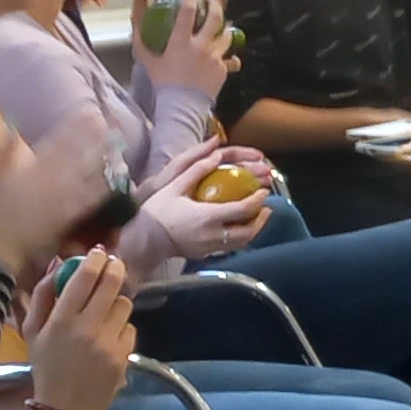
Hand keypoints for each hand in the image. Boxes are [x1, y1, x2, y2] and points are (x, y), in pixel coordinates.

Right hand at [0, 115, 125, 273]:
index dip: (75, 126)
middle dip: (93, 137)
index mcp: (30, 167)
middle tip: (111, 123)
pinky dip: (101, 190)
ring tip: (117, 145)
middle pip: (76, 154)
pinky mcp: (67, 217)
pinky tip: (115, 181)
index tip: (90, 113)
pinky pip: (88, 201)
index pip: (57, 141)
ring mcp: (60, 198)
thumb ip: (4, 152)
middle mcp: (49, 178)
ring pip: (85, 173)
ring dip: (102, 158)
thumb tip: (12, 128)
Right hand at [21, 249, 133, 409]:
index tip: (98, 253)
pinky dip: (121, 328)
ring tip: (107, 310)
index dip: (95, 259)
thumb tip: (58, 265)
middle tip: (113, 265)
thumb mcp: (32, 332)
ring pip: (124, 305)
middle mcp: (87, 328)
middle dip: (115, 269)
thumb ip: (42, 295)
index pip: (84, 277)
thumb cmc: (46, 366)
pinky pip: (130, 328)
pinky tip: (110, 336)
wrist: (64, 409)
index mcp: (61, 320)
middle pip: (112, 284)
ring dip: (116, 302)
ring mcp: (108, 343)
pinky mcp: (124, 356)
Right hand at [132, 139, 270, 260]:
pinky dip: (240, 237)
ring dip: (254, 230)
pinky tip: (238, 227)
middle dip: (261, 219)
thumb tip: (216, 154)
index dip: (257, 200)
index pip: (243, 210)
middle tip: (267, 206)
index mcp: (207, 216)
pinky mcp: (205, 255)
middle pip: (248, 231)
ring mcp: (210, 248)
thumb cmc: (156, 212)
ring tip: (257, 217)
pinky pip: (230, 247)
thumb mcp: (174, 186)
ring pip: (242, 243)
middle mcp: (212, 235)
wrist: (143, 240)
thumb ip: (197, 170)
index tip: (264, 191)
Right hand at [133, 0, 230, 99]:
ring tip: (221, 23)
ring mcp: (214, 57)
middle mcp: (200, 46)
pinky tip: (221, 49)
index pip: (188, 11)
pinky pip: (227, 55)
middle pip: (215, 17)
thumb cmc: (162, 83)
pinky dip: (224, 51)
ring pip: (225, 34)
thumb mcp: (147, 60)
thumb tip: (135, 20)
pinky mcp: (223, 68)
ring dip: (224, 26)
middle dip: (215, 3)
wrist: (181, 107)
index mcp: (180, 42)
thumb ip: (141, 39)